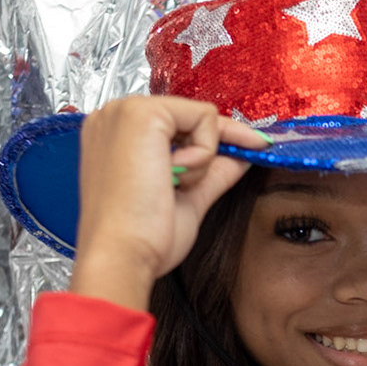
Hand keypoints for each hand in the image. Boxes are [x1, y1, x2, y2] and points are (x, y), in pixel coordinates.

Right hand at [68, 97, 268, 309]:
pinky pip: (203, 118)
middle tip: (202, 179)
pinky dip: (202, 155)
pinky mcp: (143, 113)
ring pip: (200, 117)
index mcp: (115, 135)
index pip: (176, 124)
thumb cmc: (140, 237)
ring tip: (170, 187)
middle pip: (190, 115)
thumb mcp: (187, 198)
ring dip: (201, 159)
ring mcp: (125, 110)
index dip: (213, 139)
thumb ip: (212, 172)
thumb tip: (242, 156)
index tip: (251, 147)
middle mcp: (115, 115)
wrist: (122, 256)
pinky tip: (173, 178)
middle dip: (210, 150)